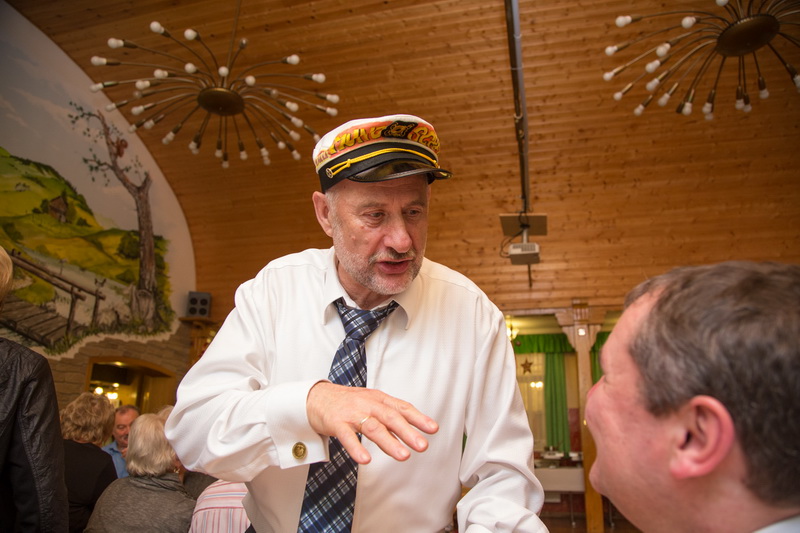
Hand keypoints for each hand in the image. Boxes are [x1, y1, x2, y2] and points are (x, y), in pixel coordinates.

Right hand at [306, 381, 437, 464]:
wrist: (317, 397)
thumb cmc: (348, 403)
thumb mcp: (371, 403)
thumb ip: (390, 417)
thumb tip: (413, 433)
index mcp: (379, 399)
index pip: (402, 408)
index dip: (418, 418)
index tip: (433, 429)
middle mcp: (368, 404)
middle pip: (391, 418)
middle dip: (408, 432)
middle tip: (422, 445)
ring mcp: (352, 414)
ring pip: (373, 427)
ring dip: (389, 442)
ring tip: (403, 455)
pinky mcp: (336, 423)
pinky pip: (347, 437)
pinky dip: (356, 448)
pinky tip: (365, 460)